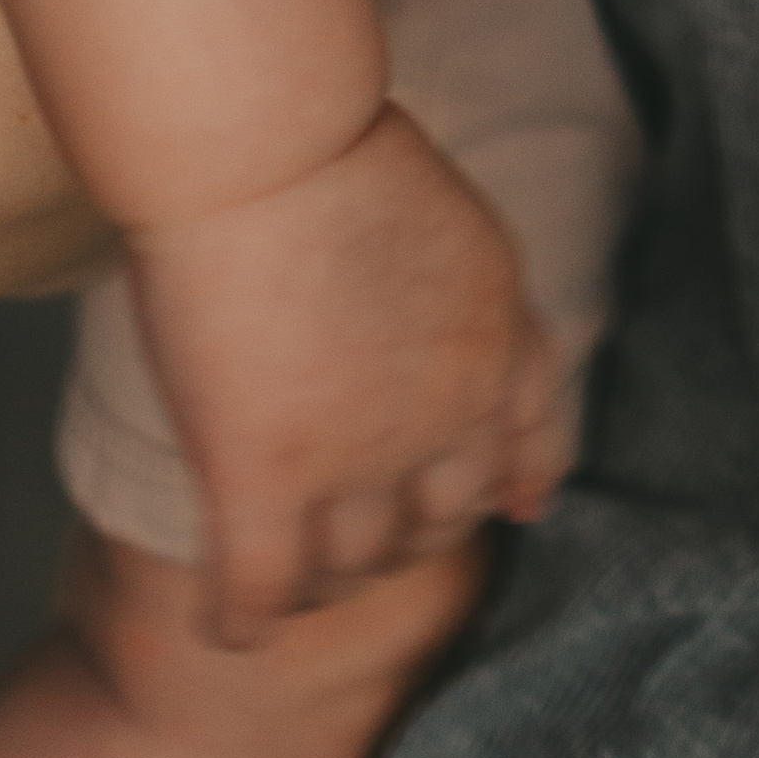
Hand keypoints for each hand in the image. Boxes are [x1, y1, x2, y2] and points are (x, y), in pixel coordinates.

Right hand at [128, 101, 565, 644]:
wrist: (265, 137)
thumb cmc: (335, 148)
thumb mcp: (451, 223)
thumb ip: (463, 298)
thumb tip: (452, 349)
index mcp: (501, 336)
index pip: (531, 443)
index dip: (513, 482)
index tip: (511, 506)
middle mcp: (450, 411)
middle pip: (440, 521)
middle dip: (404, 531)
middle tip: (355, 523)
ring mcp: (359, 455)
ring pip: (349, 571)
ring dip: (320, 579)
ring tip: (287, 568)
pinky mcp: (264, 476)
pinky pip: (257, 597)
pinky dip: (242, 620)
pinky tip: (228, 620)